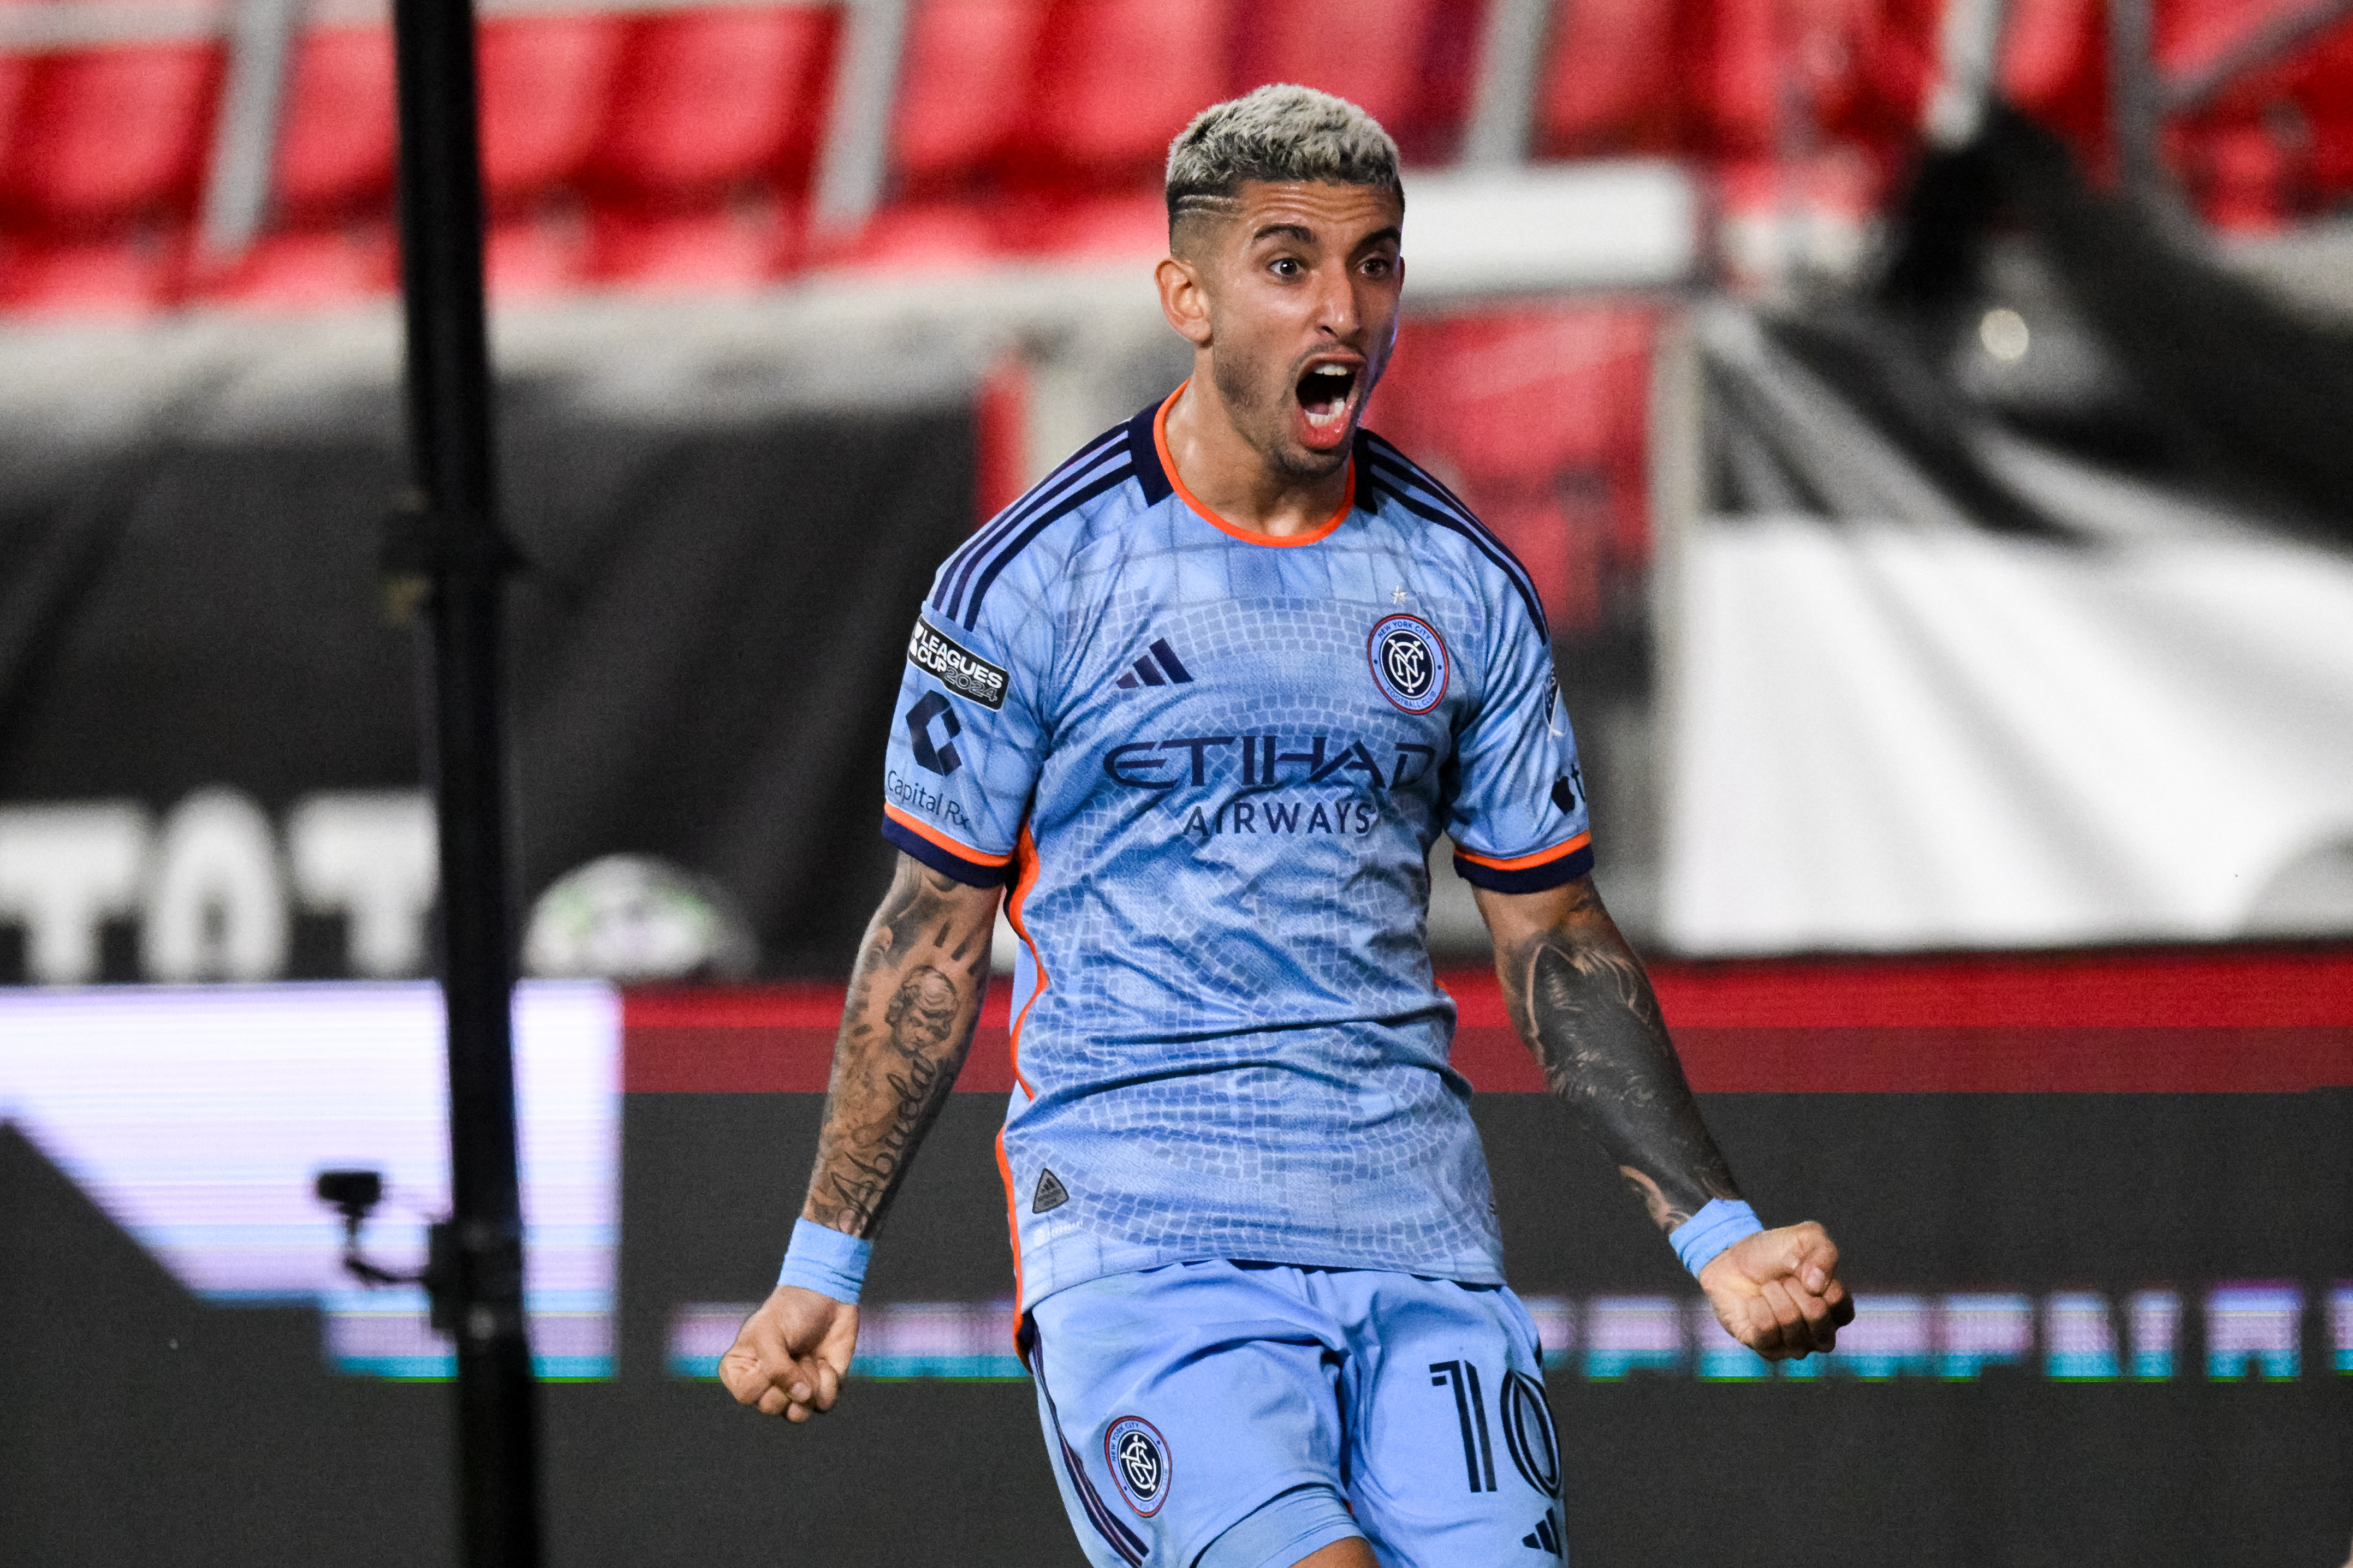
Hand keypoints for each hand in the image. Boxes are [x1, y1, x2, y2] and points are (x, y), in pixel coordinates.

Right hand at [719, 1285, 859, 1421]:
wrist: (828, 1297)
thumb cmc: (790, 1310)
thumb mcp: (769, 1332)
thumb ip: (776, 1368)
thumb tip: (801, 1397)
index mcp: (741, 1371)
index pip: (746, 1395)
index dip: (764, 1377)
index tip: (771, 1352)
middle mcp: (765, 1386)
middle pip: (771, 1407)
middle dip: (789, 1378)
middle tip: (795, 1352)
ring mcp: (792, 1391)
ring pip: (798, 1413)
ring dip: (810, 1384)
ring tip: (809, 1358)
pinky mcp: (819, 1391)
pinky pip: (824, 1405)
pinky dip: (829, 1382)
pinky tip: (825, 1361)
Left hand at [1697, 1221, 1853, 1360]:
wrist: (1732, 1259)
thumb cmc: (1775, 1252)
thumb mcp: (1806, 1237)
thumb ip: (1824, 1253)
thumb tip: (1817, 1286)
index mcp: (1835, 1309)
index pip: (1841, 1307)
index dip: (1820, 1284)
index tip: (1803, 1268)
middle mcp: (1820, 1332)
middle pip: (1818, 1318)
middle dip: (1796, 1290)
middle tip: (1783, 1279)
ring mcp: (1795, 1344)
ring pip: (1792, 1327)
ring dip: (1775, 1297)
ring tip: (1767, 1288)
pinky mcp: (1767, 1349)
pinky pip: (1767, 1334)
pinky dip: (1759, 1310)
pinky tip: (1755, 1303)